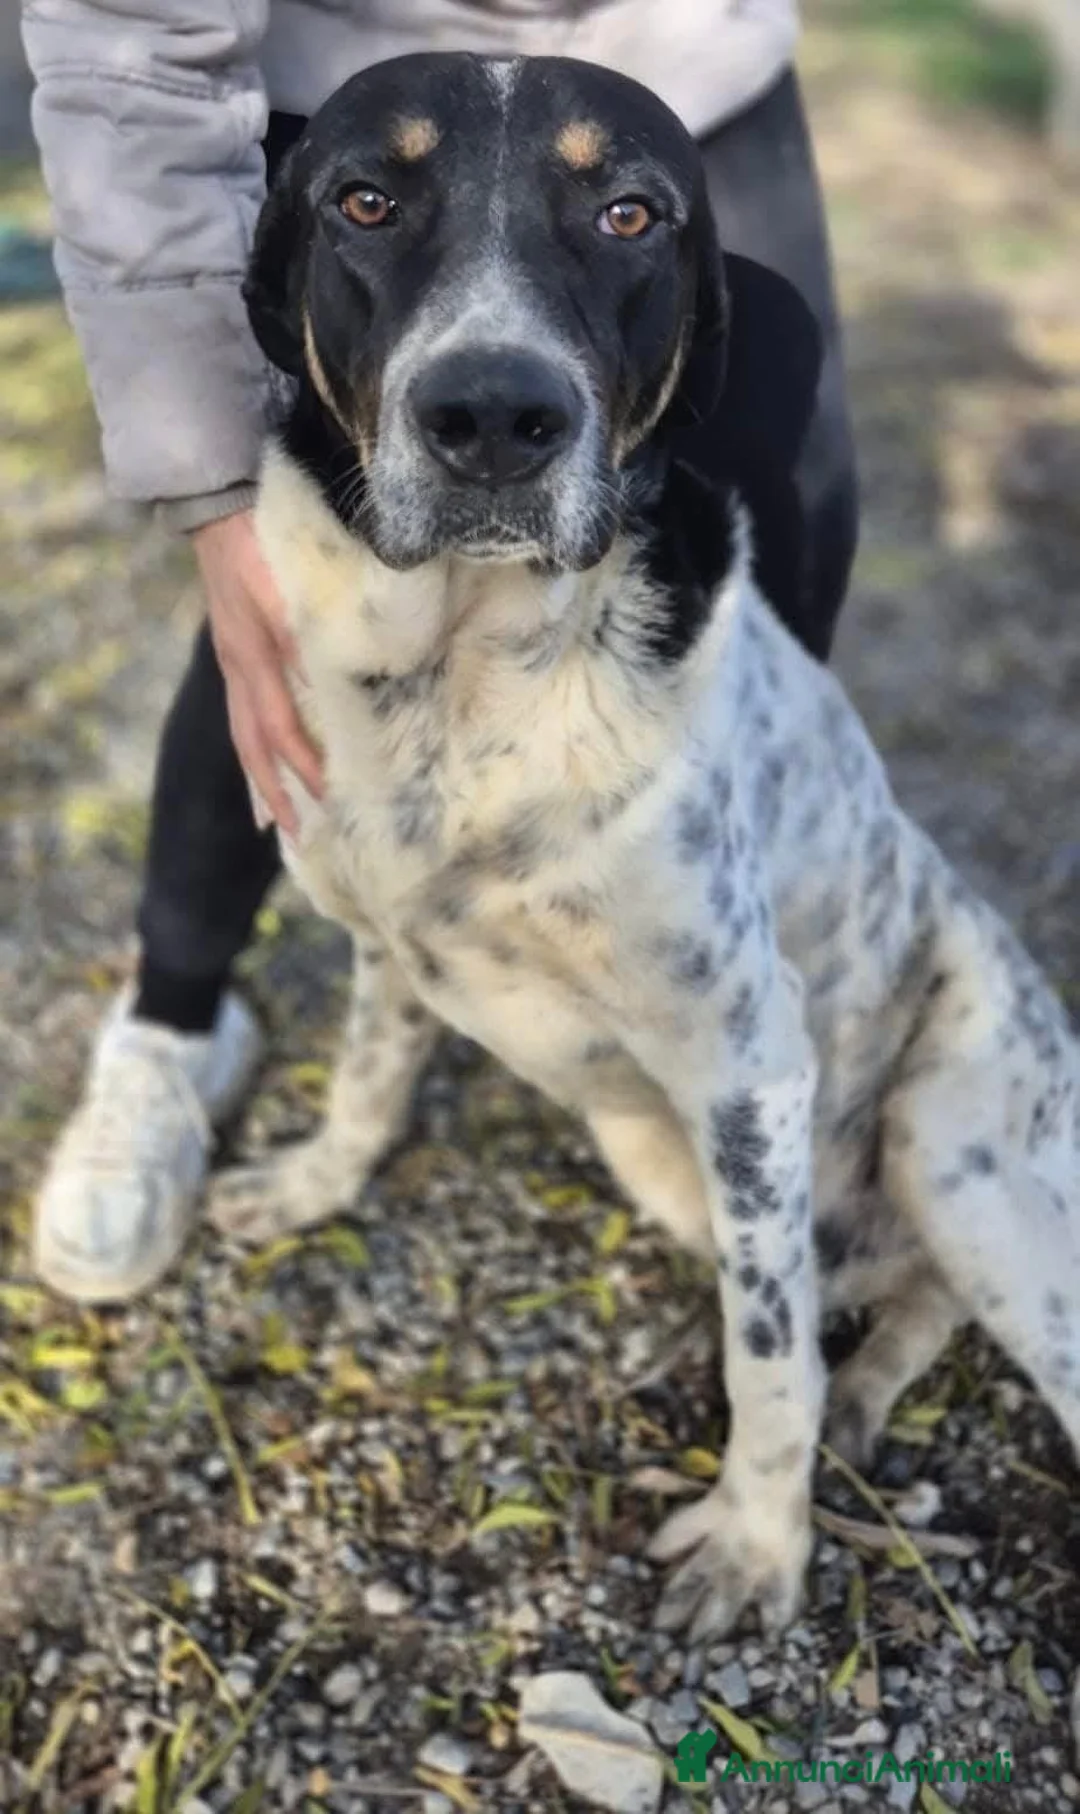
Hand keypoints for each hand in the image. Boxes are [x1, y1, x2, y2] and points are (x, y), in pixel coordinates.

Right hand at [194, 510, 322, 835]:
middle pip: (253, 745)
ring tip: (275, 819)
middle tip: (296, 834)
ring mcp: (232, 665)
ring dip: (260, 779)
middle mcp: (239, 670)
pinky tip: (264, 764)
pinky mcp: (233, 655)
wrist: (217, 510)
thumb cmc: (258, 545)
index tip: (330, 795)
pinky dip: (254, 748)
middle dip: (275, 791)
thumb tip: (337, 678)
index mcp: (254, 658)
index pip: (281, 727)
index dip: (304, 765)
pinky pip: (242, 715)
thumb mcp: (284, 587)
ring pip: (244, 735)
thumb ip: (308, 632)